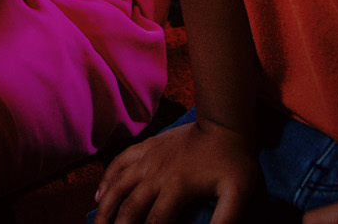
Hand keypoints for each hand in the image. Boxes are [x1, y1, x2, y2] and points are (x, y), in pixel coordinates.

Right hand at [95, 120, 259, 223]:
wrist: (224, 124)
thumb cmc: (234, 162)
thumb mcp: (237, 194)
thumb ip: (225, 220)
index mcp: (177, 187)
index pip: (155, 223)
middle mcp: (156, 173)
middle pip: (130, 207)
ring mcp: (147, 158)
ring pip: (117, 185)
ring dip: (105, 208)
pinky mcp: (145, 147)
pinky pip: (119, 163)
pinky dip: (106, 180)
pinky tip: (99, 195)